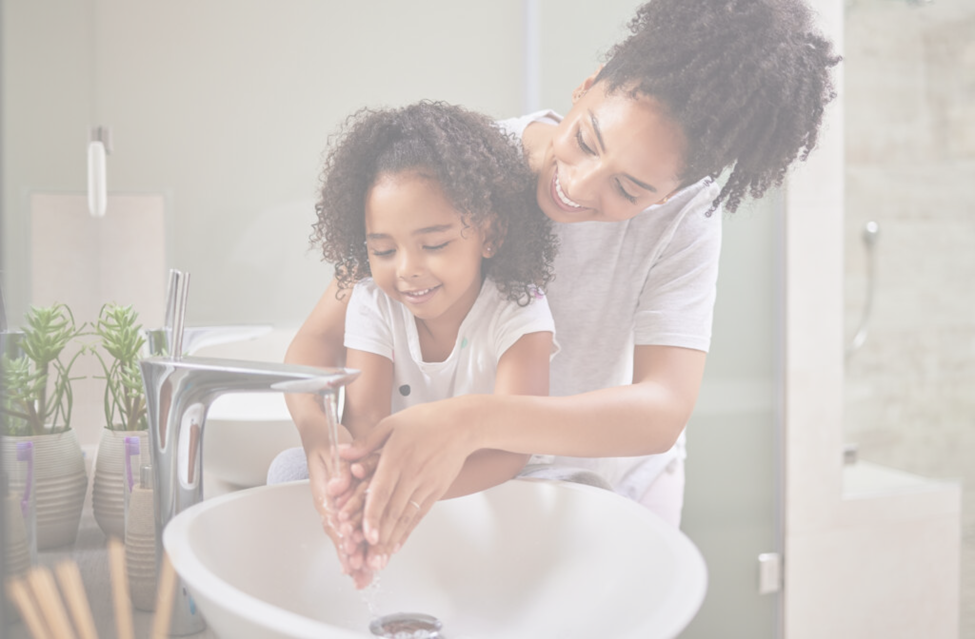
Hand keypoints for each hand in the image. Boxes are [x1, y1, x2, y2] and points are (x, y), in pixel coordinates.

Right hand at [305, 433, 373, 586]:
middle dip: (350, 555)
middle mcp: (329, 502)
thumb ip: (338, 470)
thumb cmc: (328, 441)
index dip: (343, 537)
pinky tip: (365, 558)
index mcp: (325, 492)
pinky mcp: (345, 503)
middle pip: (339, 534)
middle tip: (360, 574)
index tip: (352, 551)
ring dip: (354, 555)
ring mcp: (336, 505)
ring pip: (346, 534)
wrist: (322, 434)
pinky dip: (359, 543)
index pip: (333, 520)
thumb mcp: (333, 450)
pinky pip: (351, 527)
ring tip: (364, 575)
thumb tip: (338, 487)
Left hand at [340, 395, 479, 552]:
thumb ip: (366, 442)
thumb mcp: (392, 423)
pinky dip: (407, 532)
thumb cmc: (427, 421)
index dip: (372, 514)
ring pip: (406, 517)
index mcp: (397, 457)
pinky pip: (419, 515)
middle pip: (393, 511)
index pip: (382, 491)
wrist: (462, 425)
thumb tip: (343, 453)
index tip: (365, 534)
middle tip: (368, 558)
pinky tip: (397, 545)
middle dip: (379, 537)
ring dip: (392, 540)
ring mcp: (425, 485)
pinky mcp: (435, 491)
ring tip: (380, 559)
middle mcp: (411, 475)